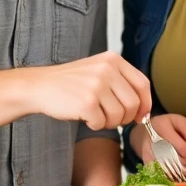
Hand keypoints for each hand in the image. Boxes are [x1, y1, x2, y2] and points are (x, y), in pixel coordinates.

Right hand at [25, 51, 151, 130]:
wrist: (40, 86)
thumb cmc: (70, 83)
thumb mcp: (98, 70)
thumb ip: (121, 83)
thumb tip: (143, 111)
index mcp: (113, 59)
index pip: (142, 83)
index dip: (145, 103)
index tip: (140, 115)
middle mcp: (107, 69)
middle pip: (134, 103)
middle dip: (125, 117)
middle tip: (110, 118)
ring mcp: (97, 85)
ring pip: (120, 116)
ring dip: (109, 122)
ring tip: (95, 115)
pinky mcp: (87, 102)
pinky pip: (102, 124)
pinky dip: (95, 125)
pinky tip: (84, 117)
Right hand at [129, 113, 185, 177]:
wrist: (142, 134)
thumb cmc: (164, 126)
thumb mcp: (178, 121)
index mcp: (163, 129)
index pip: (181, 147)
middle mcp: (154, 143)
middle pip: (176, 160)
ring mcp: (150, 156)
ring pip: (170, 170)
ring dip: (184, 172)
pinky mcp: (148, 166)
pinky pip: (162, 175)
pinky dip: (173, 177)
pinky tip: (180, 175)